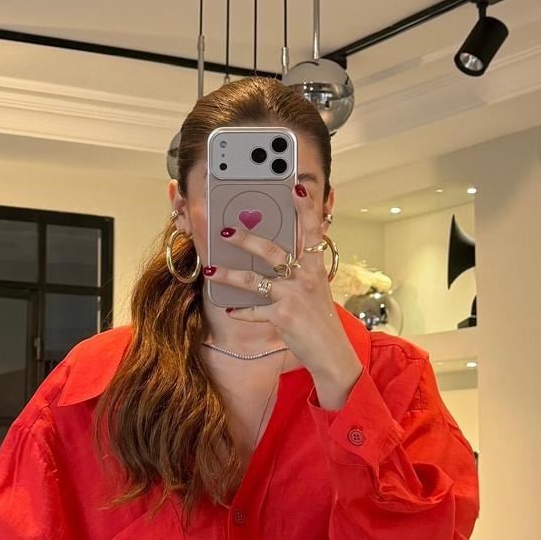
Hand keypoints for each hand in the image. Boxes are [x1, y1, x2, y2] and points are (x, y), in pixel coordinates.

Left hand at [203, 185, 362, 400]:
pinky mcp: (282, 316)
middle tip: (226, 230)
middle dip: (245, 239)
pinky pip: (254, 311)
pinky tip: (231, 310)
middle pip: (271, 251)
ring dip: (228, 275)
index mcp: (315, 266)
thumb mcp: (316, 289)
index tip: (295, 187)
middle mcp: (305, 277)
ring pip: (253, 280)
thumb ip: (301, 269)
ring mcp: (292, 296)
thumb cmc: (320, 319)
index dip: (304, 208)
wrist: (331, 352)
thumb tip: (277, 256)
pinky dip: (241, 311)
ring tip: (209, 271)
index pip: (312, 230)